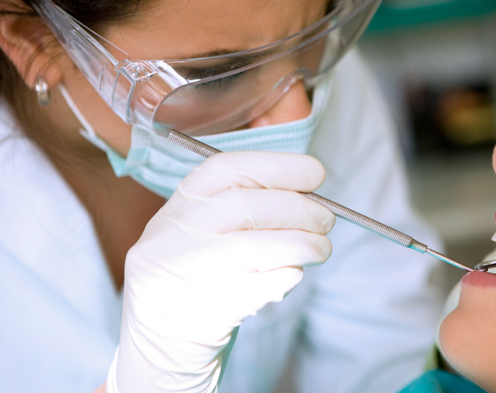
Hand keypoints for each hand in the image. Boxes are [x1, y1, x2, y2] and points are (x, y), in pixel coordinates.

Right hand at [105, 151, 334, 392]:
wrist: (162, 335)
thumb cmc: (197, 269)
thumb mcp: (200, 225)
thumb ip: (244, 201)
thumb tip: (309, 191)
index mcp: (180, 204)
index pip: (229, 169)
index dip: (279, 166)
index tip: (315, 173)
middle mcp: (177, 235)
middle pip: (249, 207)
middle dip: (301, 209)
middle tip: (326, 219)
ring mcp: (191, 274)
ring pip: (258, 247)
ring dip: (304, 243)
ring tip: (321, 247)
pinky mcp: (210, 310)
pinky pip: (264, 287)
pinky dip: (289, 275)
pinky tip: (293, 273)